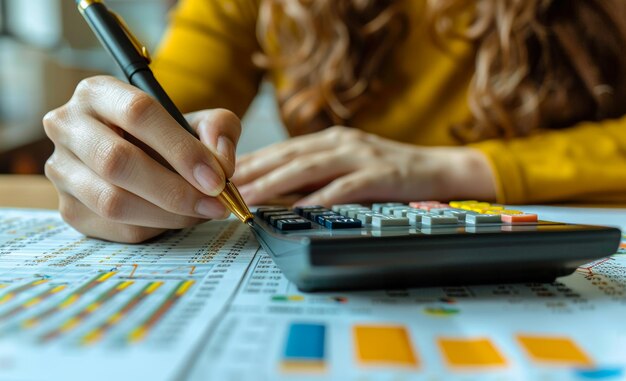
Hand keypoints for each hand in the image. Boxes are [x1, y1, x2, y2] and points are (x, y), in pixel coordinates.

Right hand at [44, 76, 241, 242]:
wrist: (138, 157)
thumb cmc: (166, 136)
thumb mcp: (198, 121)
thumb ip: (219, 129)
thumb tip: (220, 163)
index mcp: (99, 92)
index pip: (138, 113)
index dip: (181, 148)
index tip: (216, 179)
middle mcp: (67, 126)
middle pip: (118, 162)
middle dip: (175, 190)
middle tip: (214, 204)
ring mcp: (61, 170)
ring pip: (112, 201)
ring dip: (167, 215)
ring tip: (200, 213)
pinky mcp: (68, 209)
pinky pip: (114, 228)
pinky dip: (154, 229)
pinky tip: (175, 219)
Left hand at [233, 126, 495, 205]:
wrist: (439, 169)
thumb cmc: (390, 172)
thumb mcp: (348, 167)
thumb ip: (316, 176)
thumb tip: (276, 192)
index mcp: (330, 140)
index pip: (282, 149)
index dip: (251, 161)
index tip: (222, 174)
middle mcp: (341, 142)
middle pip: (288, 155)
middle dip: (253, 170)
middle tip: (223, 186)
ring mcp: (360, 156)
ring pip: (308, 167)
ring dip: (275, 182)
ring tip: (249, 196)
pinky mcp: (379, 174)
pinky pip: (344, 187)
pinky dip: (320, 198)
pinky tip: (300, 210)